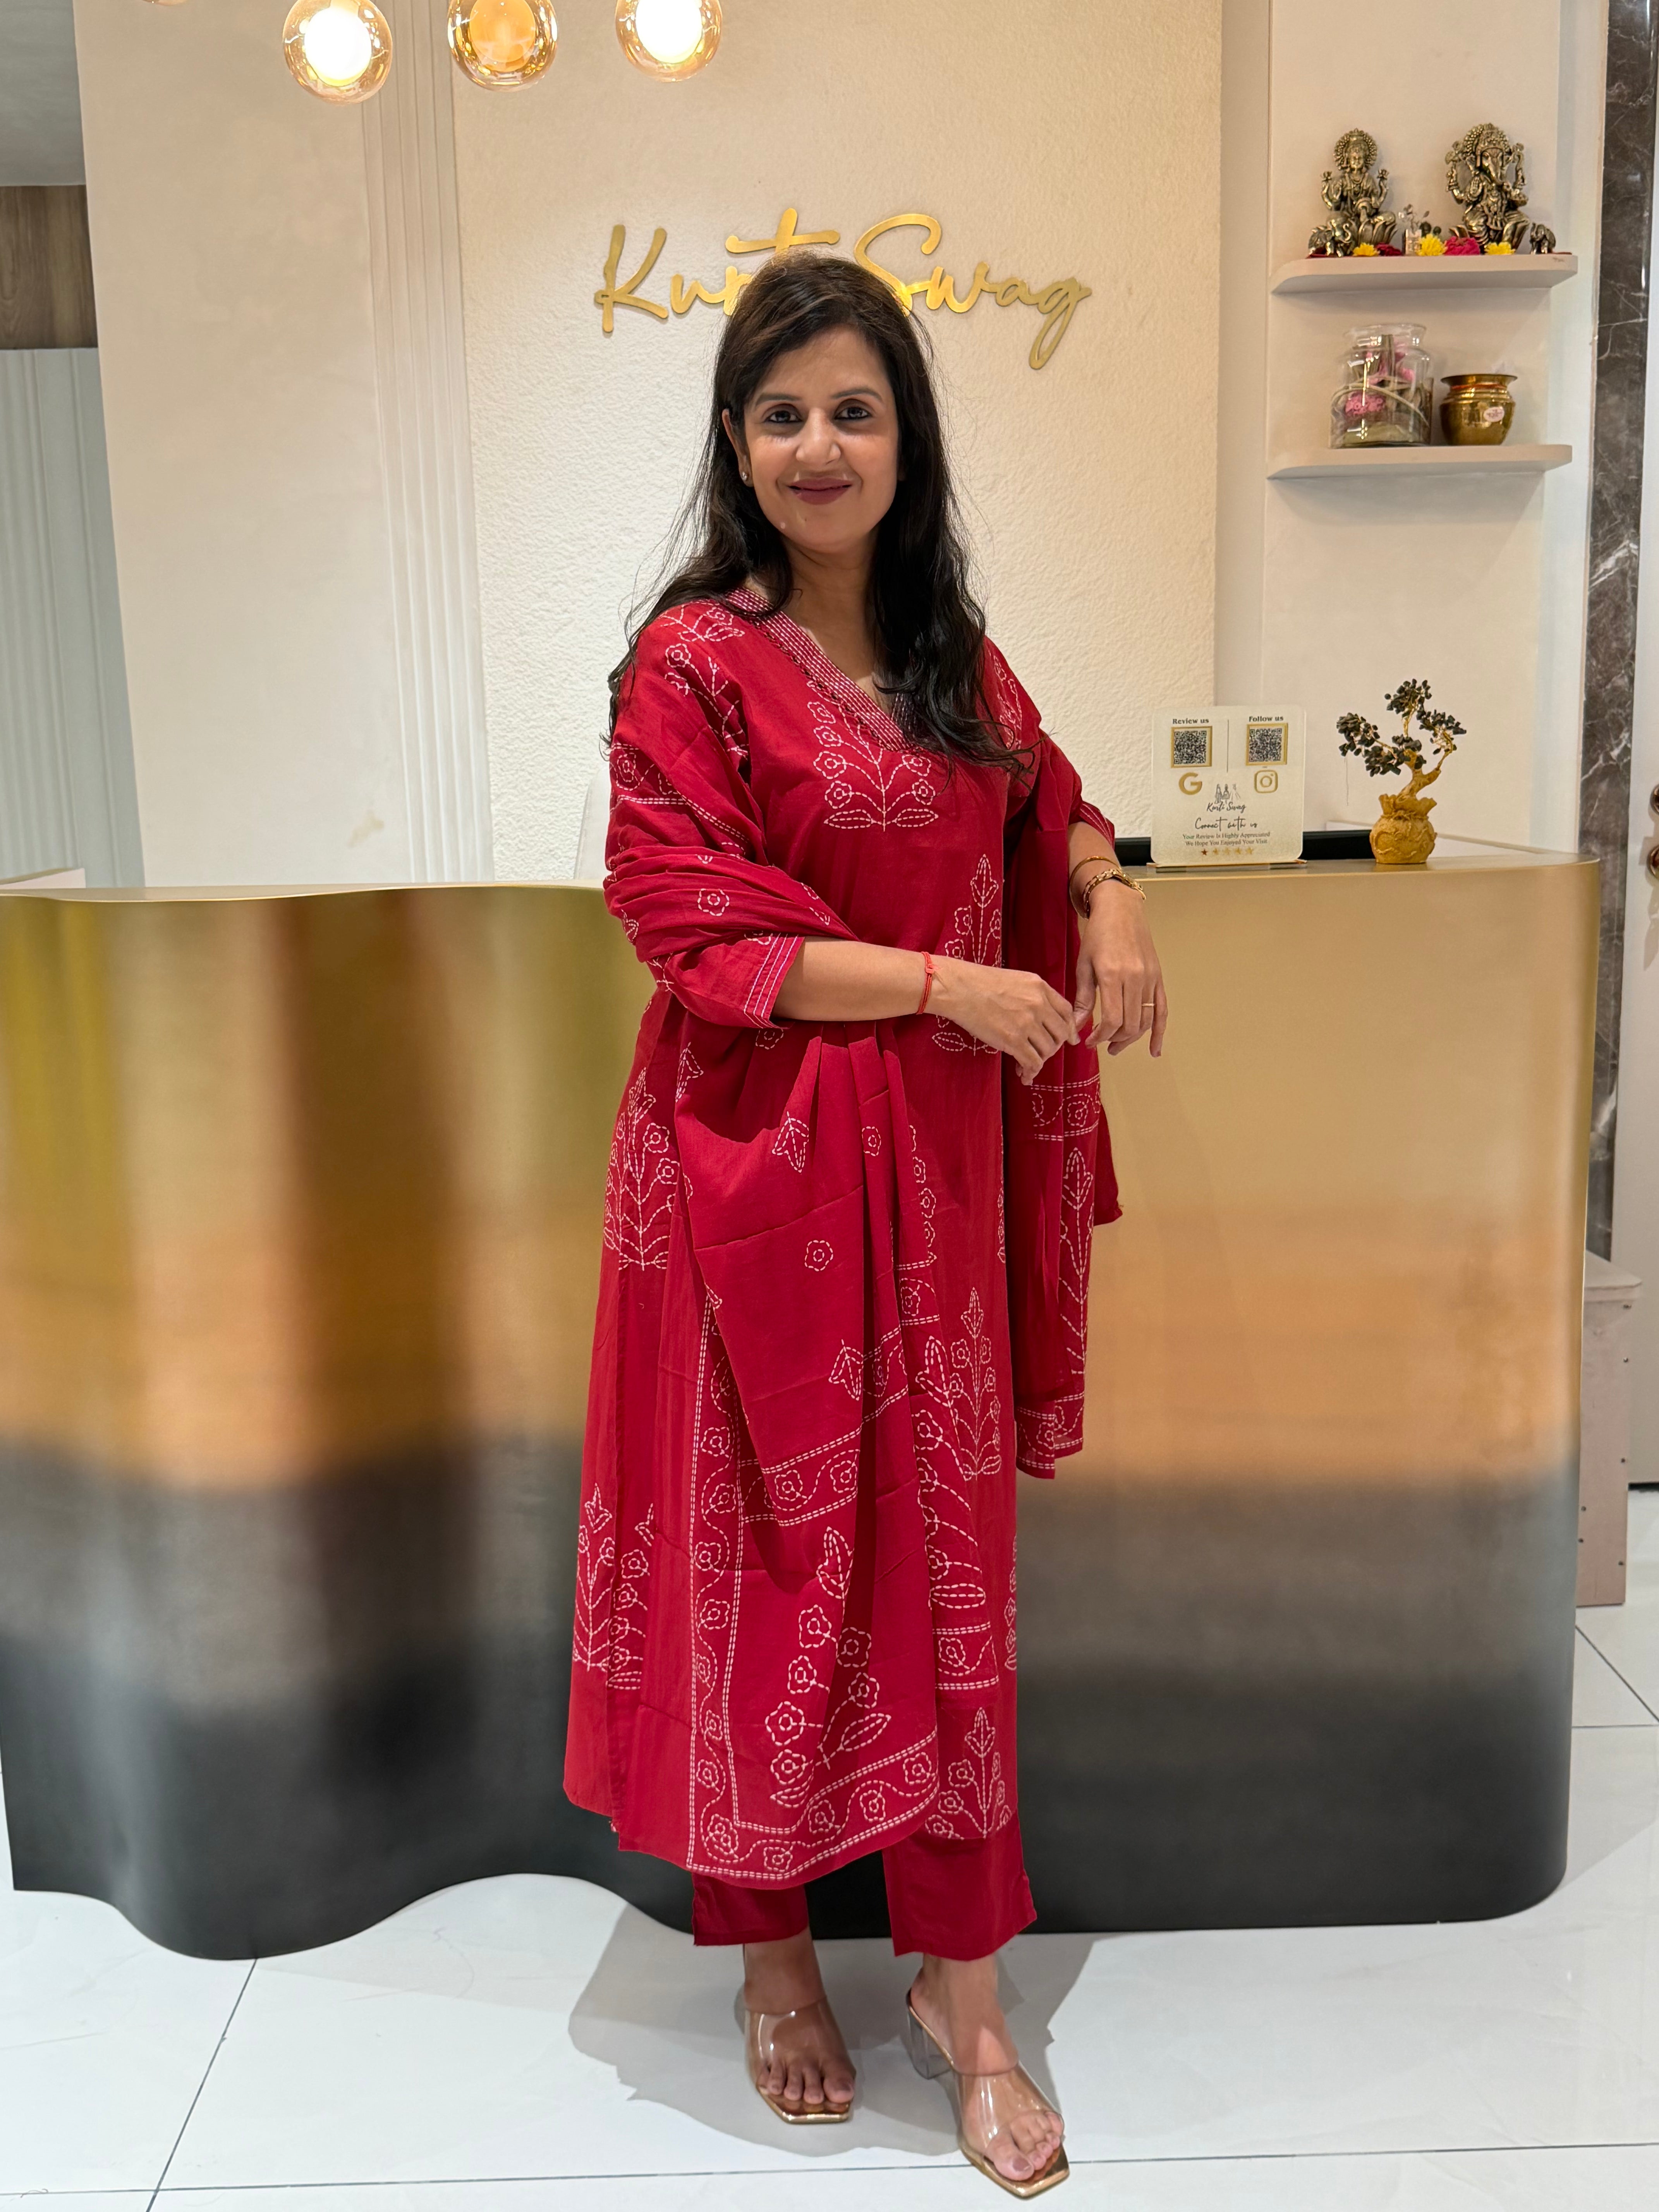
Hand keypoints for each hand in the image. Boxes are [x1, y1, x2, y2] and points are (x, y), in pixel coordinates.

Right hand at [930, 957, 1077, 1084]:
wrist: (957, 988)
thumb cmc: (979, 983)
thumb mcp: (1016, 979)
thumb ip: (1034, 995)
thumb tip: (1043, 1017)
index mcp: (1040, 987)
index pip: (1067, 1012)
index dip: (1069, 1029)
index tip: (1068, 1039)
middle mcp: (1038, 1004)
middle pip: (1060, 1034)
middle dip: (1053, 1047)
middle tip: (1041, 1053)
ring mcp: (1026, 1022)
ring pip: (1048, 1050)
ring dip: (1039, 1061)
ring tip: (1026, 1066)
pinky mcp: (1012, 1040)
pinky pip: (1032, 1062)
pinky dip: (1030, 1072)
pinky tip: (1023, 1075)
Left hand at [1075, 883, 1166, 1056]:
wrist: (1121, 910)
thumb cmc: (1098, 935)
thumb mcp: (1083, 965)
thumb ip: (1083, 999)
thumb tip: (1077, 1027)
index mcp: (1112, 974)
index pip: (1112, 1019)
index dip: (1100, 1037)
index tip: (1090, 1042)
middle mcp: (1135, 978)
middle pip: (1130, 1023)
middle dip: (1114, 1040)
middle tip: (1101, 1045)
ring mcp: (1150, 978)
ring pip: (1146, 1020)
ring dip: (1132, 1038)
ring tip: (1117, 1046)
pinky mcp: (1158, 977)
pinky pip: (1162, 1010)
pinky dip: (1159, 1031)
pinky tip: (1154, 1049)